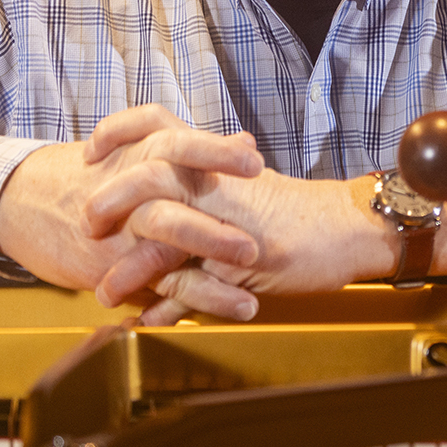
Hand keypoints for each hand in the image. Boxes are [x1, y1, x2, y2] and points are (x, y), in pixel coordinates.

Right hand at [0, 105, 265, 322]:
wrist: (19, 200)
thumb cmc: (89, 174)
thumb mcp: (135, 149)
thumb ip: (192, 148)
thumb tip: (246, 138)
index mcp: (142, 153)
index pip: (178, 142)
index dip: (215, 150)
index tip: (255, 157)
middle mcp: (132, 187)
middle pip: (171, 191)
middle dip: (212, 213)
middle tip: (253, 235)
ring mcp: (122, 228)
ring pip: (166, 235)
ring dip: (209, 251)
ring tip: (249, 272)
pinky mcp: (114, 266)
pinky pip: (161, 283)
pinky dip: (198, 297)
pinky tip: (232, 305)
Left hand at [82, 135, 446, 323]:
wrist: (357, 227)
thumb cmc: (308, 213)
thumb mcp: (256, 190)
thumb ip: (220, 186)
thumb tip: (203, 179)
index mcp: (219, 162)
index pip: (159, 124)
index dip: (120, 131)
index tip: (92, 150)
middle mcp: (221, 183)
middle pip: (149, 176)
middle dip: (111, 201)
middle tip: (88, 223)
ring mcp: (233, 221)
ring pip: (166, 235)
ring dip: (131, 268)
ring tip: (106, 292)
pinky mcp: (248, 259)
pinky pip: (197, 284)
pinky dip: (170, 307)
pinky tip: (151, 322)